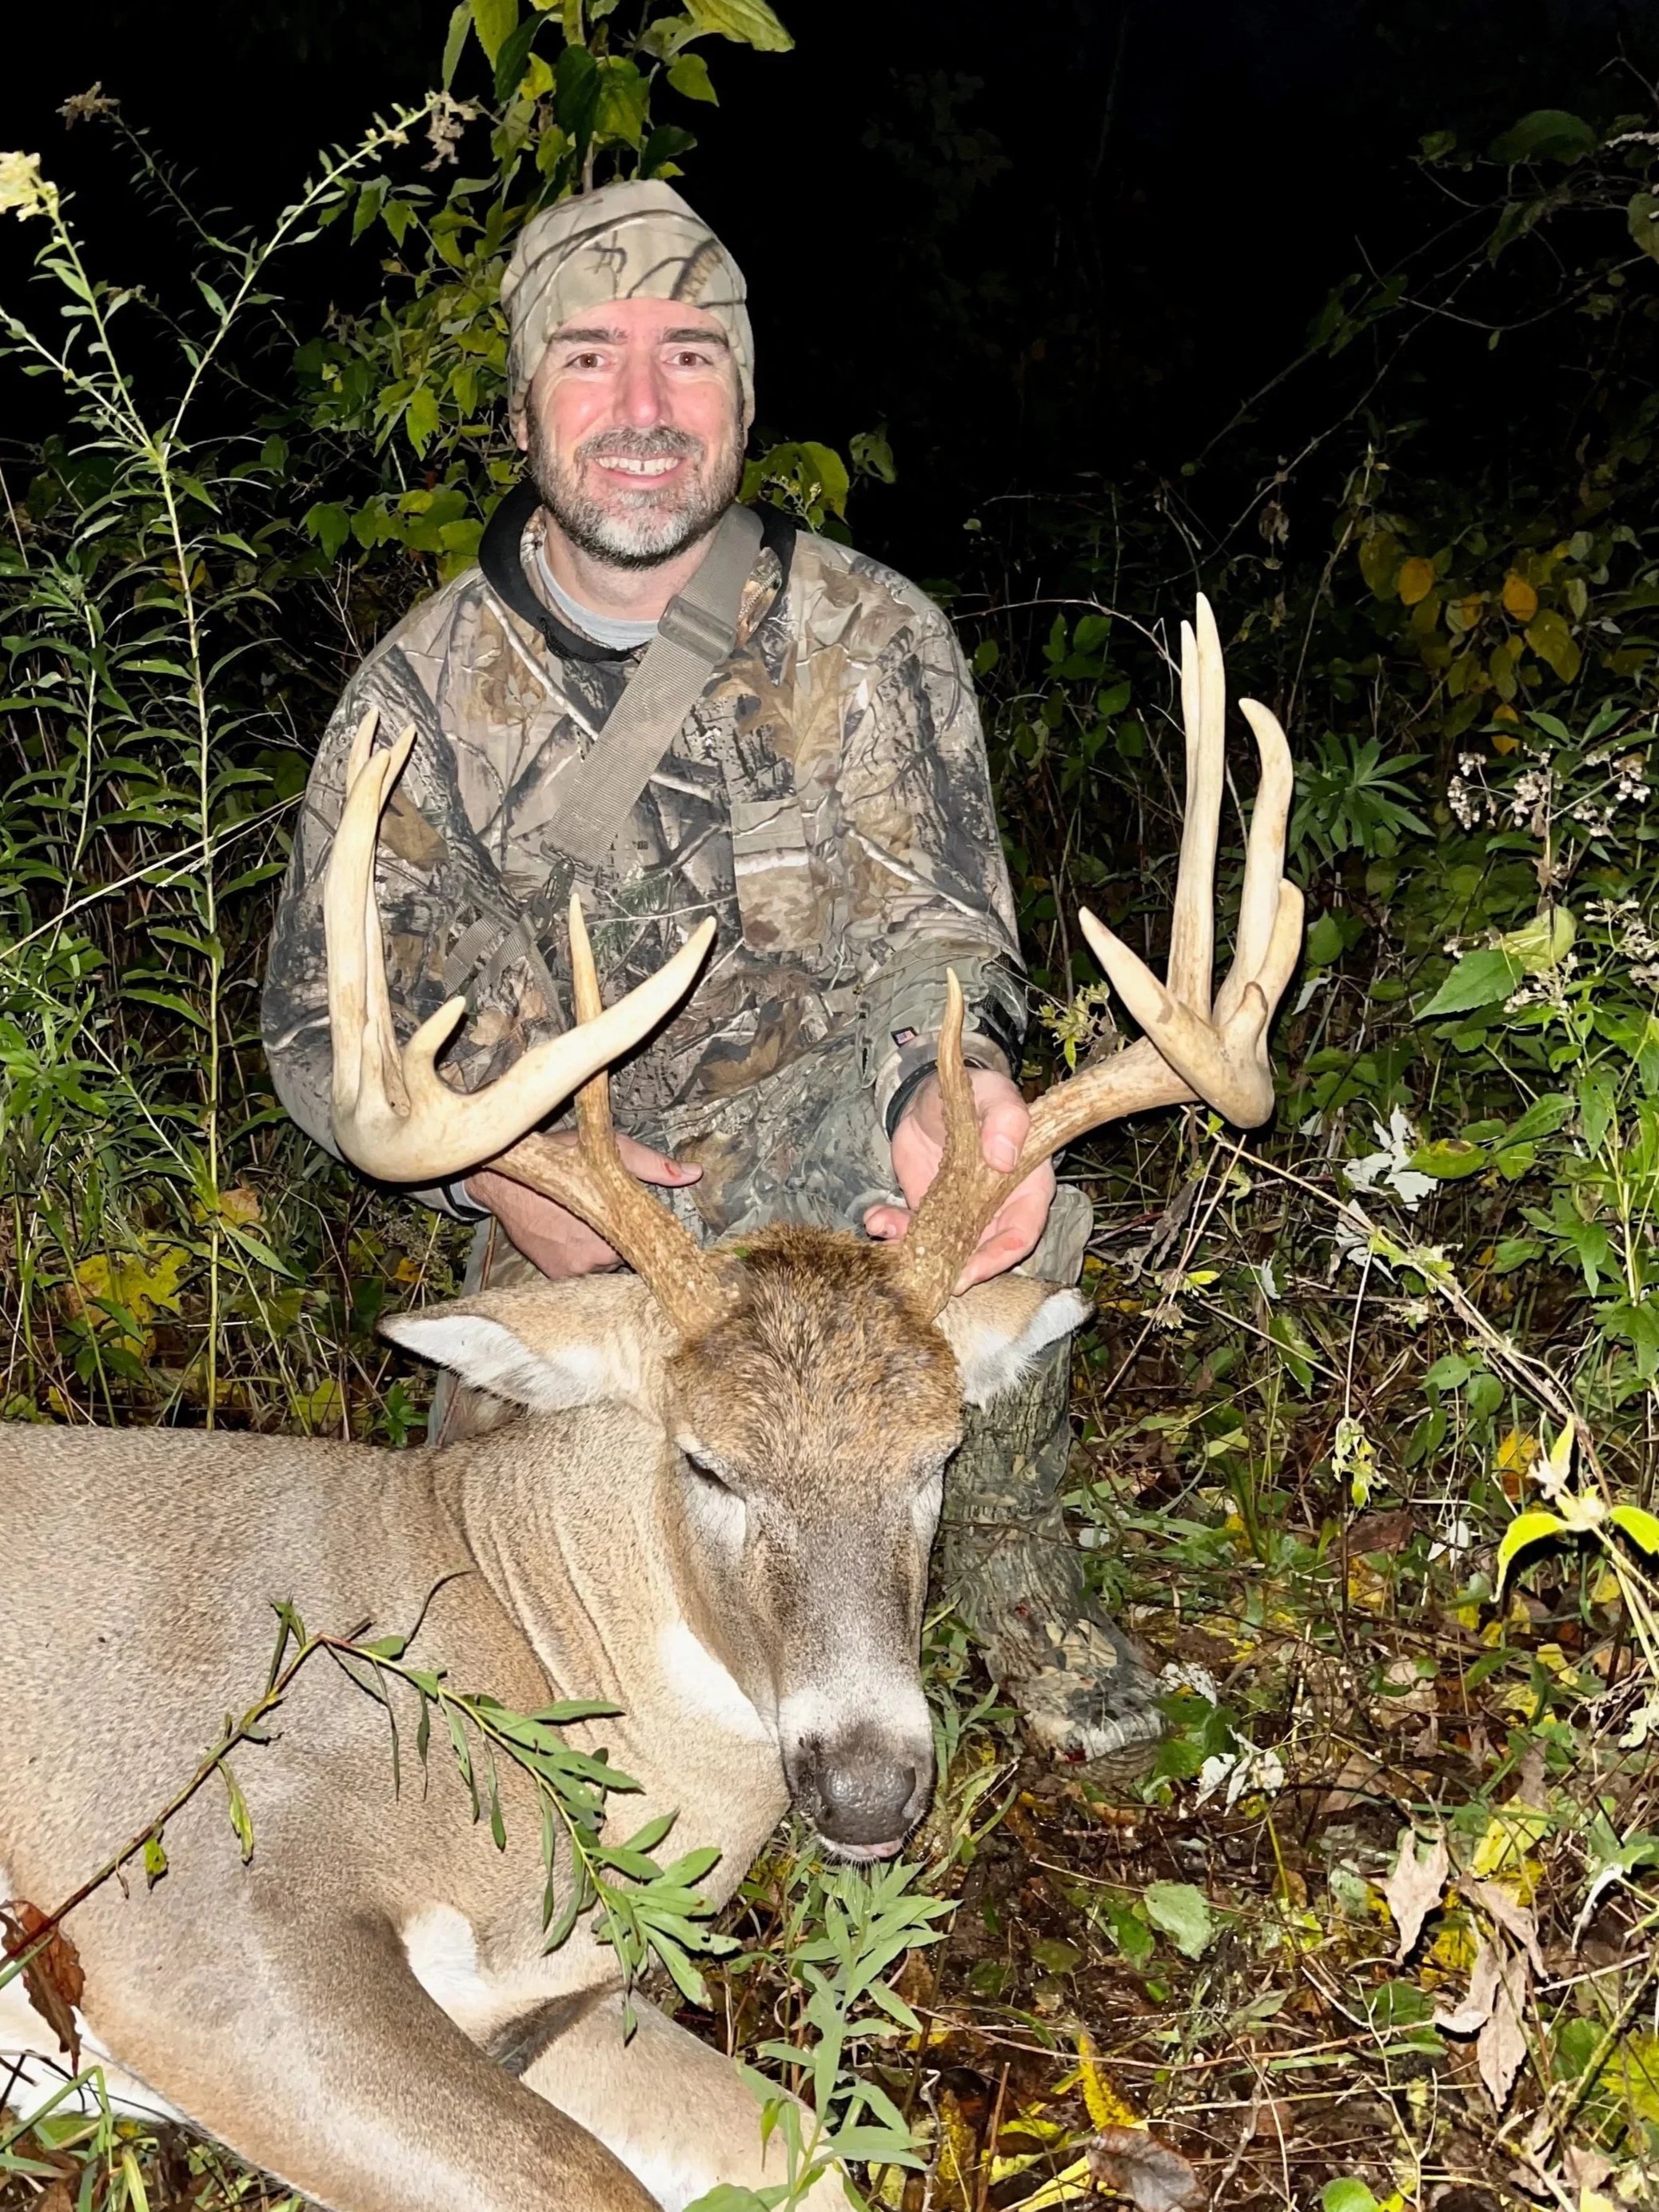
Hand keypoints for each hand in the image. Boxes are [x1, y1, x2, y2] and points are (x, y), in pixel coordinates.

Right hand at [466, 1134, 701, 1280]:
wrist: (500, 1180)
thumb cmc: (555, 1159)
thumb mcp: (606, 1150)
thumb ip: (652, 1165)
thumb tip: (694, 1175)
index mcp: (611, 1227)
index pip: (652, 1244)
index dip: (656, 1234)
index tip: (653, 1225)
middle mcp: (593, 1258)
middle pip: (631, 1255)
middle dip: (629, 1237)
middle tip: (615, 1214)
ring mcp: (572, 1271)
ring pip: (609, 1265)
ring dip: (607, 1248)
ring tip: (591, 1222)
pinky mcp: (556, 1276)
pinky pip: (585, 1272)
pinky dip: (586, 1256)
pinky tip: (574, 1233)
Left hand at [864, 1066, 1055, 1290]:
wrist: (931, 1095)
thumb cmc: (978, 1094)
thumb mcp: (995, 1096)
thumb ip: (1006, 1119)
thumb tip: (1003, 1157)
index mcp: (1026, 1188)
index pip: (1022, 1234)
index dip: (999, 1256)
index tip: (971, 1270)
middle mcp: (997, 1209)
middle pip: (983, 1253)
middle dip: (953, 1266)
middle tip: (925, 1272)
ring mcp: (961, 1213)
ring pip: (944, 1248)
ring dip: (916, 1250)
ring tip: (889, 1235)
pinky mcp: (929, 1210)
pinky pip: (913, 1231)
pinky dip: (894, 1231)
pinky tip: (877, 1219)